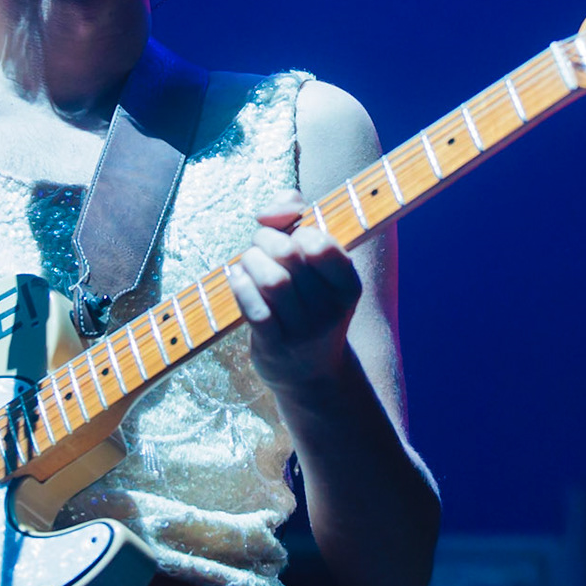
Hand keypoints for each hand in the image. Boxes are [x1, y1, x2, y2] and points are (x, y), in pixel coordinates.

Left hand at [226, 189, 363, 397]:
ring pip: (272, 280)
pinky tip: (238, 280)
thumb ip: (297, 213)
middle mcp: (331, 309)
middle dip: (264, 240)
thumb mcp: (316, 262)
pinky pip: (254, 308)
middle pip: (288, 255)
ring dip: (250, 261)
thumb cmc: (307, 301)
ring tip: (247, 263)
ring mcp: (304, 331)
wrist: (311, 374)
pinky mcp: (276, 347)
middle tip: (259, 247)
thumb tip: (269, 211)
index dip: (295, 228)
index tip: (287, 234)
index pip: (320, 242)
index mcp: (348, 285)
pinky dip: (239, 286)